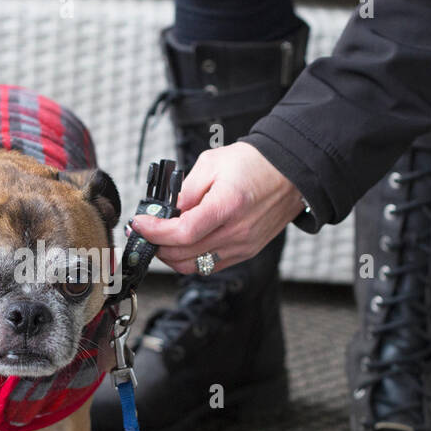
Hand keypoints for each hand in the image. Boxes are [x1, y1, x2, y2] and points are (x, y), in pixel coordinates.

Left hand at [129, 141, 304, 273]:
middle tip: (143, 231)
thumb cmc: (254, 164)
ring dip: (170, 256)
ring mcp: (243, 246)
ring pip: (194, 266)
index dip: (155, 231)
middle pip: (184, 254)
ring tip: (160, 238)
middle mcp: (237, 232)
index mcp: (228, 206)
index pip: (183, 232)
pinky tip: (181, 243)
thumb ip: (185, 190)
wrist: (291, 172)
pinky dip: (190, 259)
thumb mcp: (211, 164)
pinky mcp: (246, 252)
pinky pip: (209, 266)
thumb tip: (164, 211)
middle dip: (156, 245)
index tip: (140, 223)